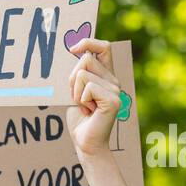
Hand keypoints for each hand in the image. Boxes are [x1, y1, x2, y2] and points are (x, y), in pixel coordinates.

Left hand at [65, 37, 121, 159]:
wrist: (87, 143)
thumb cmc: (80, 118)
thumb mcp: (76, 90)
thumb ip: (78, 73)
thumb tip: (69, 51)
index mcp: (106, 76)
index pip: (104, 47)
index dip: (88, 42)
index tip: (72, 49)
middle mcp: (114, 80)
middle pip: (85, 59)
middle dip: (72, 78)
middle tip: (78, 98)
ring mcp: (116, 90)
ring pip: (82, 73)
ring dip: (75, 92)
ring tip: (84, 106)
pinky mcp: (113, 100)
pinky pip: (87, 87)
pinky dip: (81, 100)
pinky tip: (89, 111)